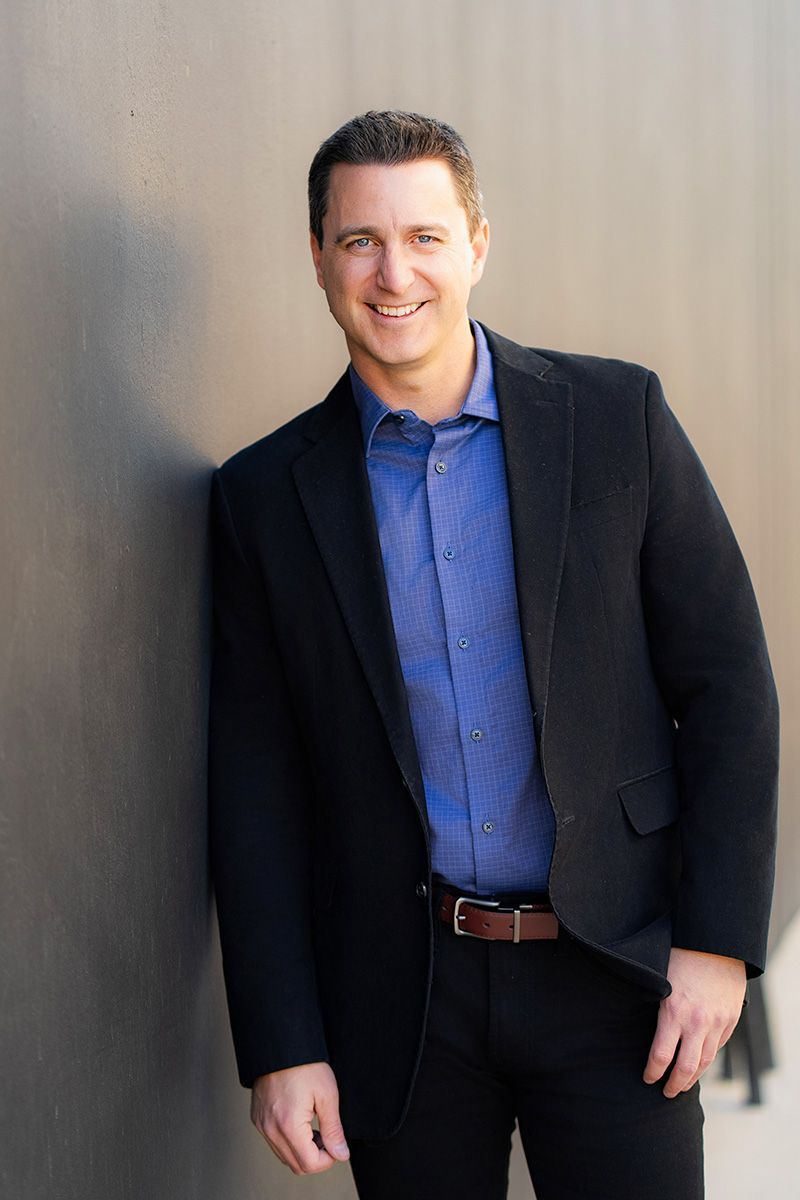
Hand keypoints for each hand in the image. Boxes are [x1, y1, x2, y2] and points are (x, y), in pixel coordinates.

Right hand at [250, 1061, 349, 1174]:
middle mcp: (270, 1129)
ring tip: (314, 1126)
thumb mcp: (327, 1095)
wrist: (281, 1044)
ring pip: (284, 1156)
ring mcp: (261, 1125)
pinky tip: (300, 1120)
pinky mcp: (257, 1118)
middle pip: (296, 1165)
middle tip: (327, 1135)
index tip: (336, 1145)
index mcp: (288, 1126)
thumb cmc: (305, 1065)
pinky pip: (274, 1142)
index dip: (328, 1160)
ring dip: (302, 1150)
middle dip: (315, 1157)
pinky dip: (289, 1140)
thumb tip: (341, 1154)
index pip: (309, 1164)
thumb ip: (334, 1130)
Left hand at [643, 947, 745, 1097]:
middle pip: (686, 1068)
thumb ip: (656, 1007)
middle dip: (674, 1085)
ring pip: (705, 1061)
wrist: (715, 942)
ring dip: (694, 1077)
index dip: (653, 1072)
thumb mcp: (659, 980)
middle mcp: (696, 1022)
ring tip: (683, 1084)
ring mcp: (717, 1022)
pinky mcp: (730, 1019)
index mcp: (673, 1012)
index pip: (661, 1056)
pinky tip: (700, 1062)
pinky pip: (719, 1046)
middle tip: (666, 1093)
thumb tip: (645, 1027)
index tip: (647, 1078)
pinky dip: (708, 1057)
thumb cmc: (680, 955)